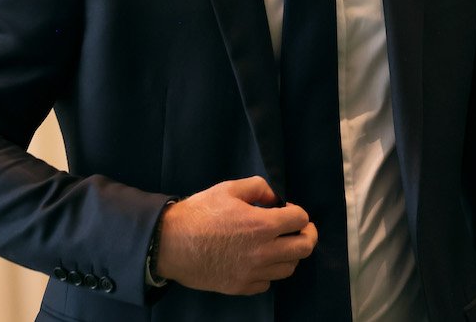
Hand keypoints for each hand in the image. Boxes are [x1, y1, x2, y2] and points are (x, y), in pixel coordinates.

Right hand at [155, 176, 317, 294]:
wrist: (169, 244)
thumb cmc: (199, 213)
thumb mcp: (229, 188)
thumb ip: (259, 187)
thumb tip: (275, 198)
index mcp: (263, 225)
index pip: (301, 219)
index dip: (298, 212)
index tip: (287, 210)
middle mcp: (263, 252)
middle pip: (304, 248)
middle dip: (307, 235)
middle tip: (299, 229)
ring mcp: (252, 273)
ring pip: (289, 268)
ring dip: (289, 254)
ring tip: (278, 244)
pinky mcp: (240, 287)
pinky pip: (267, 283)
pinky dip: (269, 272)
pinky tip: (259, 260)